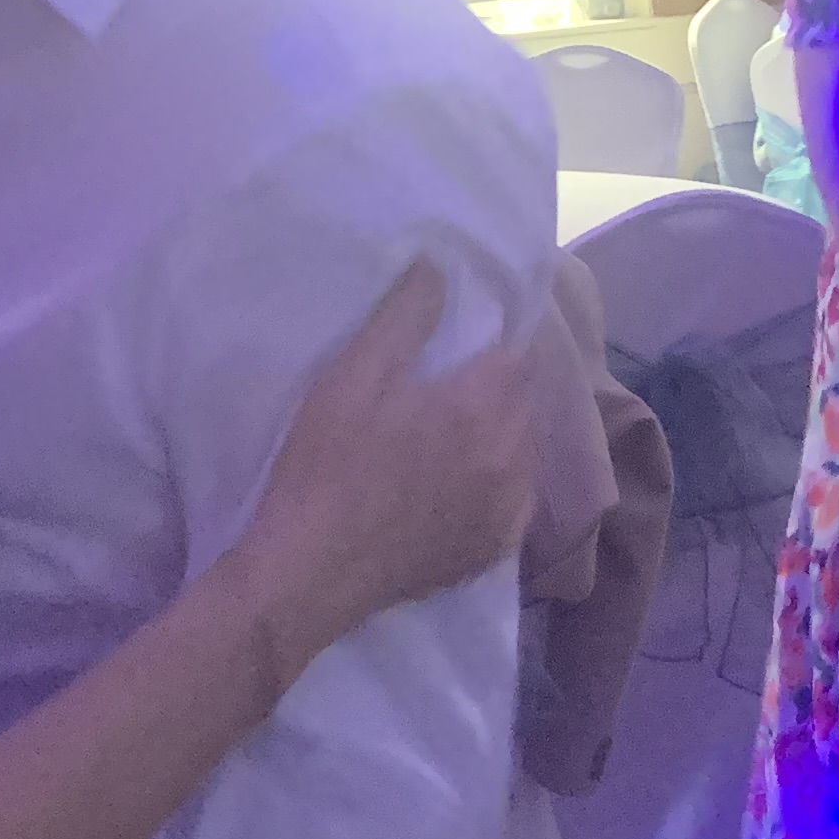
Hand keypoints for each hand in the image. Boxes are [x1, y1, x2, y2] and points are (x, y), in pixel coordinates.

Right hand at [228, 261, 534, 669]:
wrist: (311, 572)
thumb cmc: (325, 467)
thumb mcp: (350, 377)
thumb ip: (403, 316)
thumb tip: (438, 266)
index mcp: (482, 405)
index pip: (518, 354)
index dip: (496, 341)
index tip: (468, 342)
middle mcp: (511, 456)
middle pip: (525, 403)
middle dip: (500, 387)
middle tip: (455, 386)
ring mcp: (507, 509)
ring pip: (527, 453)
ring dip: (505, 436)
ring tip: (461, 434)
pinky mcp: (492, 550)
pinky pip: (517, 502)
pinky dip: (502, 485)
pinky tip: (466, 485)